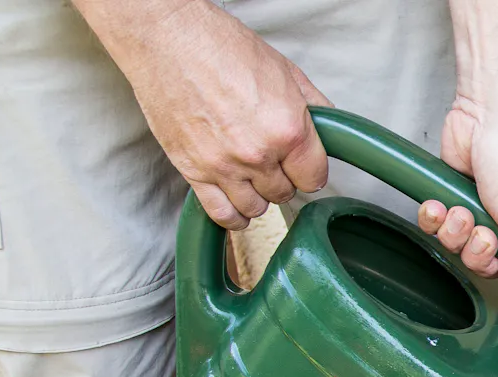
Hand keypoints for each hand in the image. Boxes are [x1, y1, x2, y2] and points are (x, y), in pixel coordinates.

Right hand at [75, 0, 331, 229]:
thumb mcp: (285, 71)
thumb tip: (331, 129)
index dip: (309, 170)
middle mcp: (257, 154)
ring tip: (251, 177)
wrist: (166, 38)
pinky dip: (232, 216)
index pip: (314, 178)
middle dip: (282, 178)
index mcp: (287, 129)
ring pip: (255, 208)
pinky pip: (220, 214)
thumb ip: (314, 106)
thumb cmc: (220, 46)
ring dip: (257, 196)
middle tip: (271, 160)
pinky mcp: (192, 170)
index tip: (301, 164)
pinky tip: (236, 206)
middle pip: (284, 193)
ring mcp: (223, 166)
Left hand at [417, 96, 497, 313]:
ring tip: (461, 210)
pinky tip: (439, 204)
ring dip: (456, 234)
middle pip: (494, 269)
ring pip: (464, 251)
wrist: (487, 111)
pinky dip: (437, 219)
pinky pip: (442, 229)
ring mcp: (489, 214)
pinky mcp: (460, 200)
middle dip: (480, 253)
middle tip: (484, 231)